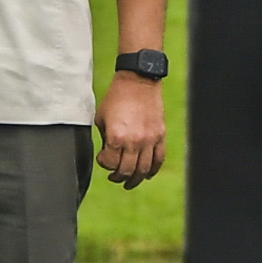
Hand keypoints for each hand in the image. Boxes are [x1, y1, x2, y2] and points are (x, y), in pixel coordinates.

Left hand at [99, 71, 166, 188]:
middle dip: (118, 177)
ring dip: (135, 179)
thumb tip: (108, 154)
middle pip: (127, 171)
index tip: (102, 158)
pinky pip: (159, 159)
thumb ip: (104, 139)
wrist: (138, 81)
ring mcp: (149, 139)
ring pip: (144, 169)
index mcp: (116, 137)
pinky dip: (153, 170)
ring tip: (129, 182)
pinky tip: (147, 174)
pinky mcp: (160, 135)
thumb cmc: (116, 97)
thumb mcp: (101, 119)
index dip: (104, 164)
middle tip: (114, 177)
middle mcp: (134, 141)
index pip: (110, 163)